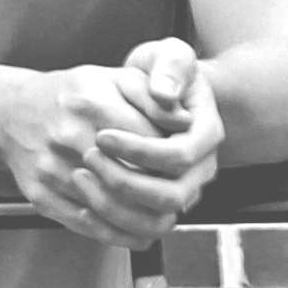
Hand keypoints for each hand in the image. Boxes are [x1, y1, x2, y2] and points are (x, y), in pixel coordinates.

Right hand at [0, 57, 217, 245]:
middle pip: (135, 184)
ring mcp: (54, 171)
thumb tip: (186, 122)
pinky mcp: (42, 196)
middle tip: (179, 197)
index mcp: (93, 105)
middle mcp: (71, 138)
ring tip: (163, 218)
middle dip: (165, 195)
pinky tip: (136, 230)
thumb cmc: (66, 96)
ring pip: (114, 211)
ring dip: (146, 221)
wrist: (7, 111)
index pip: (151, 147)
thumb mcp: (111, 78)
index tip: (184, 168)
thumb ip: (152, 96)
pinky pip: (88, 226)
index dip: (174, 163)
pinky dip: (119, 235)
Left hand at [96, 37, 223, 211]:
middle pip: (171, 195)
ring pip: (156, 220)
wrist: (162, 91)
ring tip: (80, 174)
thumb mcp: (171, 56)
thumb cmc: (165, 72)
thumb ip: (172, 67)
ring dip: (115, 204)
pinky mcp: (161, 205)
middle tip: (87, 157)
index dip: (139, 150)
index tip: (101, 136)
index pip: (178, 155)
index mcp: (207, 134)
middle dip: (125, 181)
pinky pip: (142, 231)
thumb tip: (165, 93)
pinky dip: (112, 224)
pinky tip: (83, 203)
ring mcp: (183, 189)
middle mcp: (201, 169)